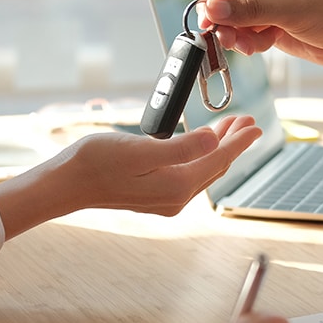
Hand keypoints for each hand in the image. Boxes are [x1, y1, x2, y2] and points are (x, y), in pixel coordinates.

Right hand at [0, 115, 261, 238]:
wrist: (66, 184)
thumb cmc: (96, 163)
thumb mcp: (141, 149)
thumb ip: (181, 147)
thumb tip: (214, 141)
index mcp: (177, 186)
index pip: (219, 159)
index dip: (240, 141)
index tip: (256, 125)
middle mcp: (175, 198)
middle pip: (215, 166)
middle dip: (232, 143)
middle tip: (246, 122)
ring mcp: (165, 200)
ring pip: (202, 171)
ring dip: (217, 149)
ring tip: (227, 129)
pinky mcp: (154, 196)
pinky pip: (188, 175)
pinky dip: (199, 157)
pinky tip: (198, 145)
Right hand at [197, 0, 322, 112]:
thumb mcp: (292, 13)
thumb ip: (250, 11)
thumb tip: (212, 8)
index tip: (206, 16)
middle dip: (223, 16)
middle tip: (222, 37)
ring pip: (228, 11)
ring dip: (233, 32)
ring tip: (247, 47)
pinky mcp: (263, 14)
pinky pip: (239, 26)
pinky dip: (245, 39)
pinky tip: (260, 46)